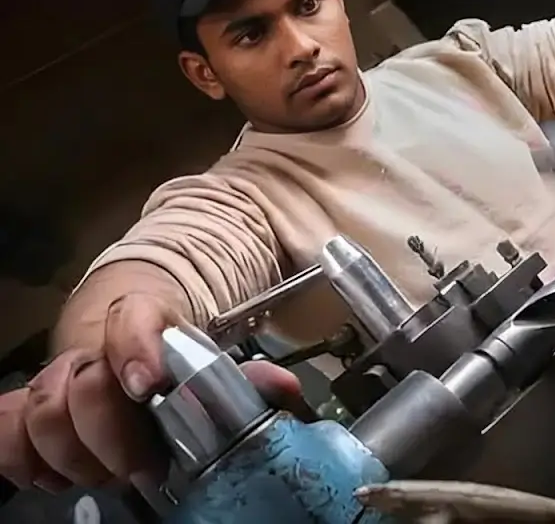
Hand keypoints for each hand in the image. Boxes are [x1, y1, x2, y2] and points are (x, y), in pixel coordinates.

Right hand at [0, 294, 304, 492]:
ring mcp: (57, 374)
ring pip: (40, 411)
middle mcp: (93, 346)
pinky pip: (5, 430)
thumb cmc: (174, 362)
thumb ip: (247, 380)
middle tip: (143, 468)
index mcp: (145, 324)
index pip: (133, 318)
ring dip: (75, 457)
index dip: (134, 348)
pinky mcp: (26, 405)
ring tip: (108, 475)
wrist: (131, 345)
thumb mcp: (213, 366)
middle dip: (113, 438)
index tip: (146, 385)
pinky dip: (24, 460)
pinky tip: (57, 477)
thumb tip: (285, 389)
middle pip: (85, 385)